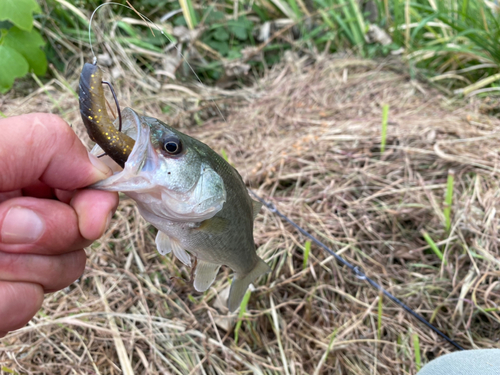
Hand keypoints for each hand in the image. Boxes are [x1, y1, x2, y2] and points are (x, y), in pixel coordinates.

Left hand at [0, 113, 117, 336]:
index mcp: (26, 176)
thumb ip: (49, 142)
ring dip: (19, 270)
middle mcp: (26, 216)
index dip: (96, 203)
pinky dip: (1, 302)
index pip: (90, 186)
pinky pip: (24, 307)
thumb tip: (94, 175)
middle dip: (48, 234)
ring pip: (61, 272)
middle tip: (1, 228)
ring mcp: (17, 260)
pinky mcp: (4, 299)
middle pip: (83, 234)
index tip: (89, 216)